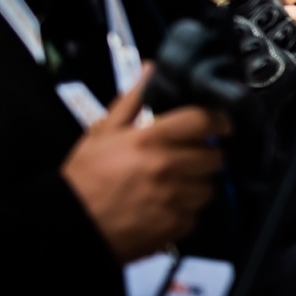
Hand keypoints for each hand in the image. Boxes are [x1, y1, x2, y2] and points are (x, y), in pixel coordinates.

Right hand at [61, 77, 229, 261]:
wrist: (73, 223)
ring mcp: (175, 199)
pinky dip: (185, 209)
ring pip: (208, 187)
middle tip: (189, 157)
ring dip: (197, 184)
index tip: (222, 124)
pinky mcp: (176, 225)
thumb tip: (151, 70)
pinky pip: (195, 213)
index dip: (218, 121)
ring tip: (173, 183)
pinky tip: (165, 205)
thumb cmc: (86, 175)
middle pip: (214, 157)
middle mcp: (168, 168)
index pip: (202, 122)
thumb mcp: (102, 132)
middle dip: (205, 155)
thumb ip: (131, 101)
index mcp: (150, 140)